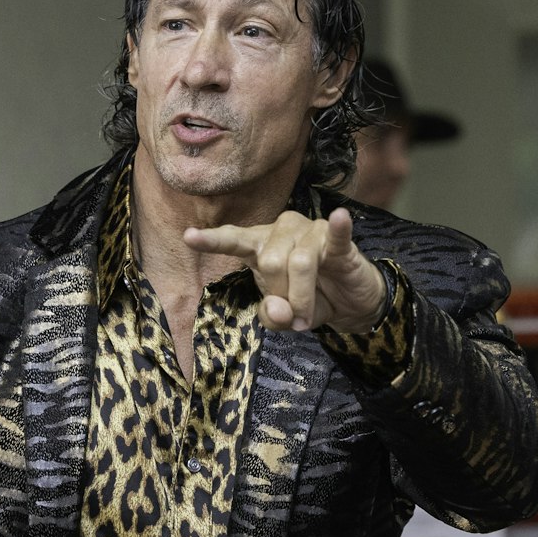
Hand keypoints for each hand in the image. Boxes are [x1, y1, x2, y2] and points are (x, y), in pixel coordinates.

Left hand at [183, 207, 386, 332]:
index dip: (212, 240)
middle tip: (292, 316)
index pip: (233, 240)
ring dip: (303, 300)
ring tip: (306, 318)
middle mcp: (281, 231)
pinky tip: (339, 218)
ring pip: (299, 264)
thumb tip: (280, 309)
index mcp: (260, 246)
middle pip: (270, 263)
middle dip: (282, 297)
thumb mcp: (282, 317)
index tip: (188, 237)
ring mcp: (310, 232)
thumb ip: (270, 316)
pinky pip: (335, 235)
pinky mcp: (337, 241)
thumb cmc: (309, 301)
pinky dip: (338, 228)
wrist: (349, 303)